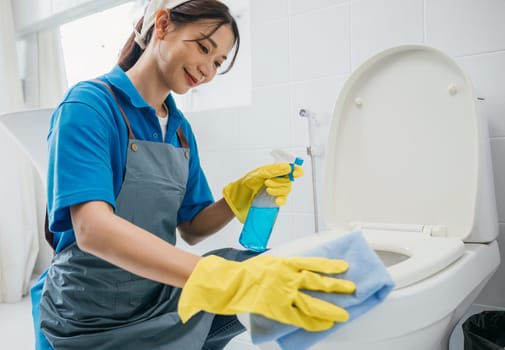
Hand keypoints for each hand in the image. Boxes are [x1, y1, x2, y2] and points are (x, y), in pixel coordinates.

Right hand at [178, 254, 354, 330]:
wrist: (231, 283)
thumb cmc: (248, 271)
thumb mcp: (270, 260)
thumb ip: (287, 265)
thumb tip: (301, 268)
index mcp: (286, 262)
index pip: (314, 262)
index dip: (330, 265)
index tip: (344, 266)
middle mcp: (288, 277)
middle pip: (318, 282)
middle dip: (337, 286)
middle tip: (351, 288)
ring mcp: (284, 294)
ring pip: (312, 302)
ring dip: (330, 308)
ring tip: (344, 313)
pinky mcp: (278, 309)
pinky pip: (301, 318)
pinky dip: (314, 322)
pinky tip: (325, 324)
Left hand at [222, 163, 303, 222]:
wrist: (238, 198)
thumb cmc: (246, 183)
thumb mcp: (258, 174)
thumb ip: (273, 170)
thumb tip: (287, 167)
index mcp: (274, 171)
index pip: (290, 169)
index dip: (296, 170)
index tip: (296, 173)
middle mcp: (277, 180)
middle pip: (289, 180)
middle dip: (279, 182)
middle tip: (267, 182)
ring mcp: (276, 191)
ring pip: (286, 190)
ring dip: (278, 189)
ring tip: (267, 189)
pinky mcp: (274, 200)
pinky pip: (283, 200)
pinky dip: (281, 199)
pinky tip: (276, 200)